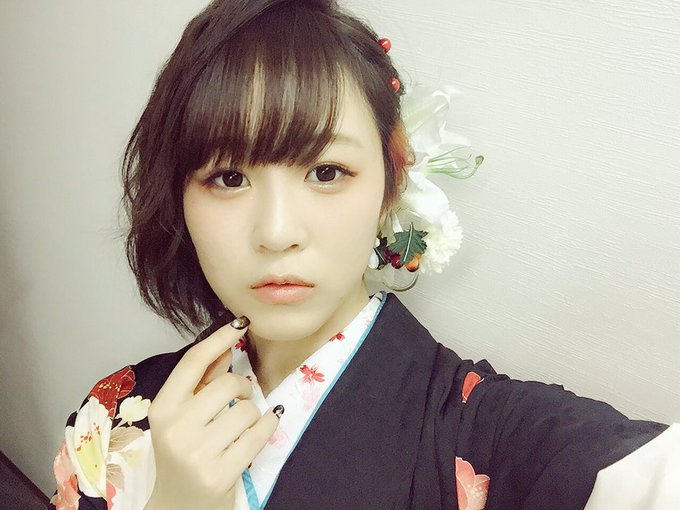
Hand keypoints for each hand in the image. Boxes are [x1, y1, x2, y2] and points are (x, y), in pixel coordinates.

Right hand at [144, 317, 281, 509]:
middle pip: (228, 383)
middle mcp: (175, 429)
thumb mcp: (183, 417)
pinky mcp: (219, 473)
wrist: (179, 507)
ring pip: (247, 409)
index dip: (220, 338)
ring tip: (241, 426)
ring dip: (253, 414)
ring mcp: (196, 453)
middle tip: (239, 401)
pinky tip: (265, 426)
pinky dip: (269, 425)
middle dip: (242, 389)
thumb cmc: (184, 456)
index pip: (193, 362)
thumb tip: (226, 345)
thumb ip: (202, 381)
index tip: (240, 323)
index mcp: (162, 408)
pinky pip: (259, 433)